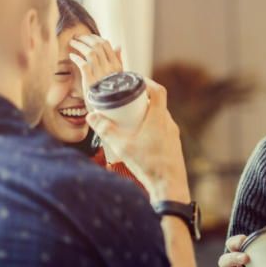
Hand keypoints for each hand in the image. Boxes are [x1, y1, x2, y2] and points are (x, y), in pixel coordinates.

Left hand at [69, 34, 123, 98]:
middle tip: (77, 37)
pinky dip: (76, 57)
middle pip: (97, 46)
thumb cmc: (110, 91)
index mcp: (116, 65)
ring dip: (79, 45)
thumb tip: (118, 46)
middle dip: (85, 38)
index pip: (107, 44)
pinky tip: (71, 56)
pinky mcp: (90, 81)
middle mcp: (110, 68)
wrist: (105, 110)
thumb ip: (118, 60)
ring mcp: (100, 74)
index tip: (88, 36)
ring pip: (90, 52)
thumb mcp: (117, 76)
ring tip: (72, 43)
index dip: (95, 37)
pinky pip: (83, 64)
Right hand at [86, 78, 188, 204]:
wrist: (169, 185)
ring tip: (131, 117)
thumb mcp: (122, 146)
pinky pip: (163, 128)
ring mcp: (173, 134)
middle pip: (158, 103)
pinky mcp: (173, 144)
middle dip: (142, 100)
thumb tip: (92, 116)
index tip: (136, 81)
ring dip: (147, 114)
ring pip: (160, 117)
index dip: (148, 82)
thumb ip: (106, 130)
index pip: (158, 91)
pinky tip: (141, 135)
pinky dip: (152, 126)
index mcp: (159, 118)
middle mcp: (169, 123)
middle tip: (127, 101)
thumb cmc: (148, 165)